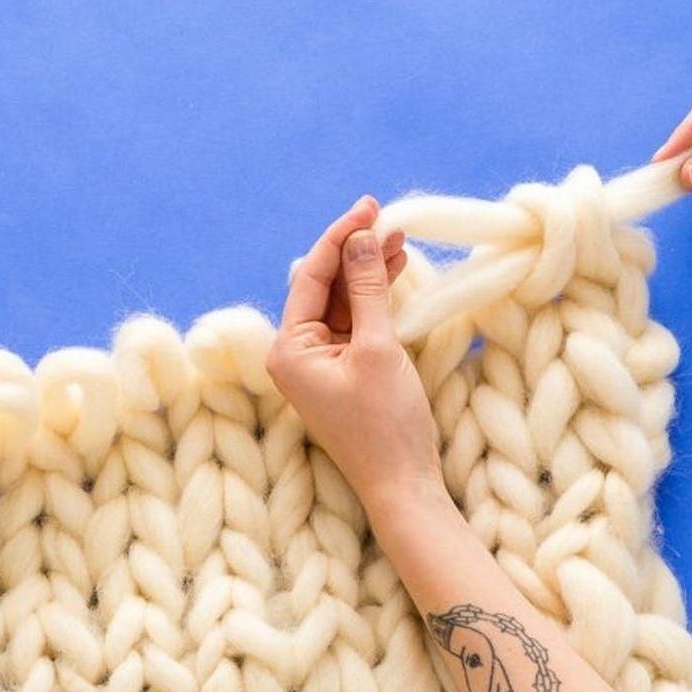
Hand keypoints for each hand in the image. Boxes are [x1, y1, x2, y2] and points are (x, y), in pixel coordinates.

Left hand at [267, 196, 443, 511]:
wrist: (403, 484)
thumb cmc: (386, 423)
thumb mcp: (378, 348)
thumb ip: (367, 289)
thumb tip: (363, 238)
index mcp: (289, 349)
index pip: (310, 275)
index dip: (342, 237)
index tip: (370, 207)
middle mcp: (296, 353)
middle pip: (323, 285)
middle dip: (356, 251)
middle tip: (388, 217)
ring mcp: (320, 362)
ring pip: (341, 301)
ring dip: (368, 271)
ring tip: (399, 239)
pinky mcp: (344, 370)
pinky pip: (354, 322)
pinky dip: (374, 298)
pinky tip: (394, 271)